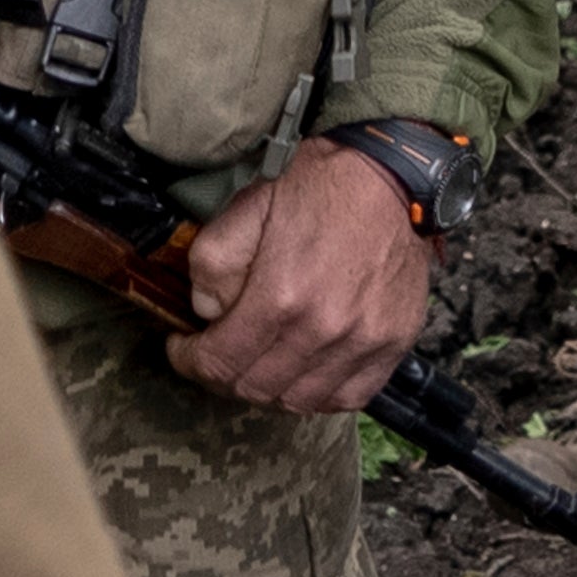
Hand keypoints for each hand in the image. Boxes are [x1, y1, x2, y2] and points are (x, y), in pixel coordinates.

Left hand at [170, 138, 440, 413]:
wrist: (394, 175)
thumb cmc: (319, 186)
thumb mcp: (246, 206)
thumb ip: (213, 263)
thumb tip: (207, 312)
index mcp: (281, 296)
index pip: (219, 362)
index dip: (190, 361)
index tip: (183, 348)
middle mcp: (324, 329)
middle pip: (255, 388)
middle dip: (223, 377)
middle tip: (216, 354)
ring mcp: (363, 342)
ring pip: (299, 401)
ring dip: (267, 389)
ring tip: (257, 363)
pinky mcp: (393, 344)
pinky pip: (347, 397)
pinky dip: (318, 395)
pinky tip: (303, 372)